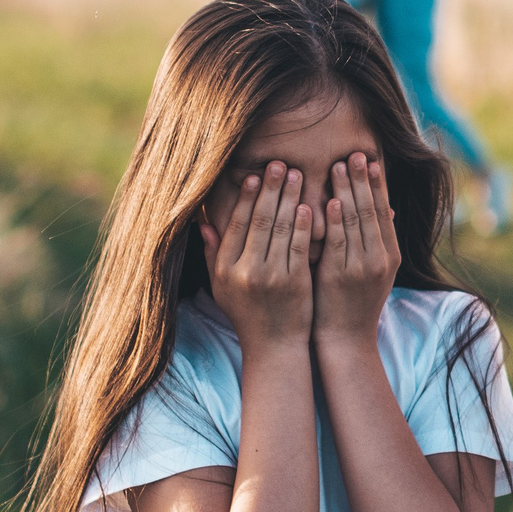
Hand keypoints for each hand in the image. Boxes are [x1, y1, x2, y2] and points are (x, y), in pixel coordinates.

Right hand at [202, 164, 313, 351]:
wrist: (275, 347)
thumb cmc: (247, 315)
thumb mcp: (221, 288)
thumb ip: (213, 254)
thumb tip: (203, 221)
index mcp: (226, 269)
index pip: (237, 225)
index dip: (246, 198)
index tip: (254, 175)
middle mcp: (246, 271)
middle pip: (260, 221)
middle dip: (270, 189)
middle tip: (280, 163)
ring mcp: (272, 277)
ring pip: (282, 229)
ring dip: (290, 198)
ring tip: (297, 175)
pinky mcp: (296, 283)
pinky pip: (300, 246)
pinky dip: (304, 224)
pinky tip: (309, 205)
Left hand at [314, 153, 399, 344]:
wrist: (345, 341)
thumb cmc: (352, 304)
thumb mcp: (373, 273)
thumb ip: (374, 243)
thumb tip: (380, 211)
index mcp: (390, 256)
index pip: (384, 212)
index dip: (377, 185)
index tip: (370, 160)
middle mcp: (380, 259)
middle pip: (372, 210)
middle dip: (363, 180)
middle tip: (354, 153)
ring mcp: (362, 267)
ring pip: (356, 221)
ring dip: (347, 191)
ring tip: (339, 165)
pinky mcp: (341, 275)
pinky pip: (338, 241)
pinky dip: (335, 219)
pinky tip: (330, 199)